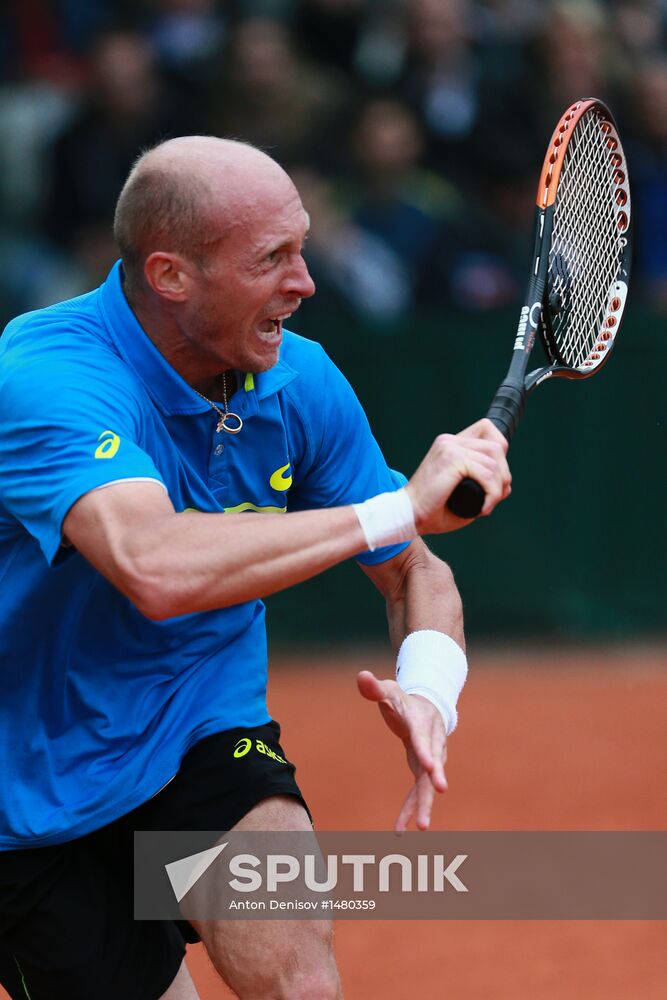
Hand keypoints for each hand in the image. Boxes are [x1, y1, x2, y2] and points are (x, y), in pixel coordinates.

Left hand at [357, 670, 446, 831]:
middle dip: (435, 779)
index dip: (428, 751)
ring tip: (420, 827)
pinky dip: (411, 809)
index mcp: (421, 724)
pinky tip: (400, 829)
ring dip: (424, 804)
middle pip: (434, 763)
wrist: (427, 708)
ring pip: (428, 784)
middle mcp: (431, 744)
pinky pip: (418, 793)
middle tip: (439, 792)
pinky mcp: (424, 772)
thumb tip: (361, 677)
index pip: (424, 738)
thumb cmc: (404, 699)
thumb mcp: (389, 690)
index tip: (432, 767)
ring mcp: (430, 760)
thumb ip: (374, 687)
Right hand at [405, 418, 510, 534]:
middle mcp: (450, 440)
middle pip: (497, 446)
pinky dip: (492, 494)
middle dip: (503, 474)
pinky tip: (483, 508)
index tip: (495, 477)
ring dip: (498, 488)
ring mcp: (450, 447)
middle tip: (493, 498)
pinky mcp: (452, 459)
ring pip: (494, 461)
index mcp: (450, 443)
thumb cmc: (433, 510)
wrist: (408, 516)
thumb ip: (481, 481)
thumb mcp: (462, 490)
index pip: (487, 429)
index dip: (499, 450)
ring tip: (487, 506)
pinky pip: (487, 473)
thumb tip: (506, 482)